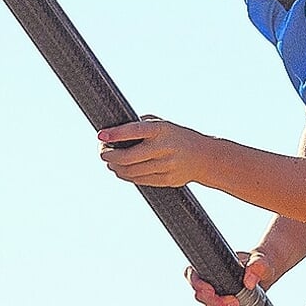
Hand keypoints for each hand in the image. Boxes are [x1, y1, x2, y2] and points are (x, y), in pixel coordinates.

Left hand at [97, 116, 216, 187]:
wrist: (205, 158)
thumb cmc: (178, 138)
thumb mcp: (164, 125)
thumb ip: (143, 126)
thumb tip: (116, 131)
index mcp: (162, 130)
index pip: (135, 131)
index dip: (116, 134)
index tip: (100, 135)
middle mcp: (163, 148)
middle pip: (128, 157)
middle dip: (109, 156)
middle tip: (102, 152)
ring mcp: (165, 166)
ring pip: (131, 171)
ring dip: (115, 167)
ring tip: (110, 162)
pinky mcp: (166, 180)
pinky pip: (139, 180)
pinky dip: (126, 176)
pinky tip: (121, 171)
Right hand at [187, 250, 275, 305]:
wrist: (266, 273)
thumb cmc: (261, 262)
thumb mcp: (262, 261)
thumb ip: (257, 266)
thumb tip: (249, 283)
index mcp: (212, 266)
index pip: (193, 275)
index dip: (197, 284)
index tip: (211, 291)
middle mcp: (210, 282)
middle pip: (202, 297)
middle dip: (217, 303)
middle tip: (236, 302)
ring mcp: (216, 297)